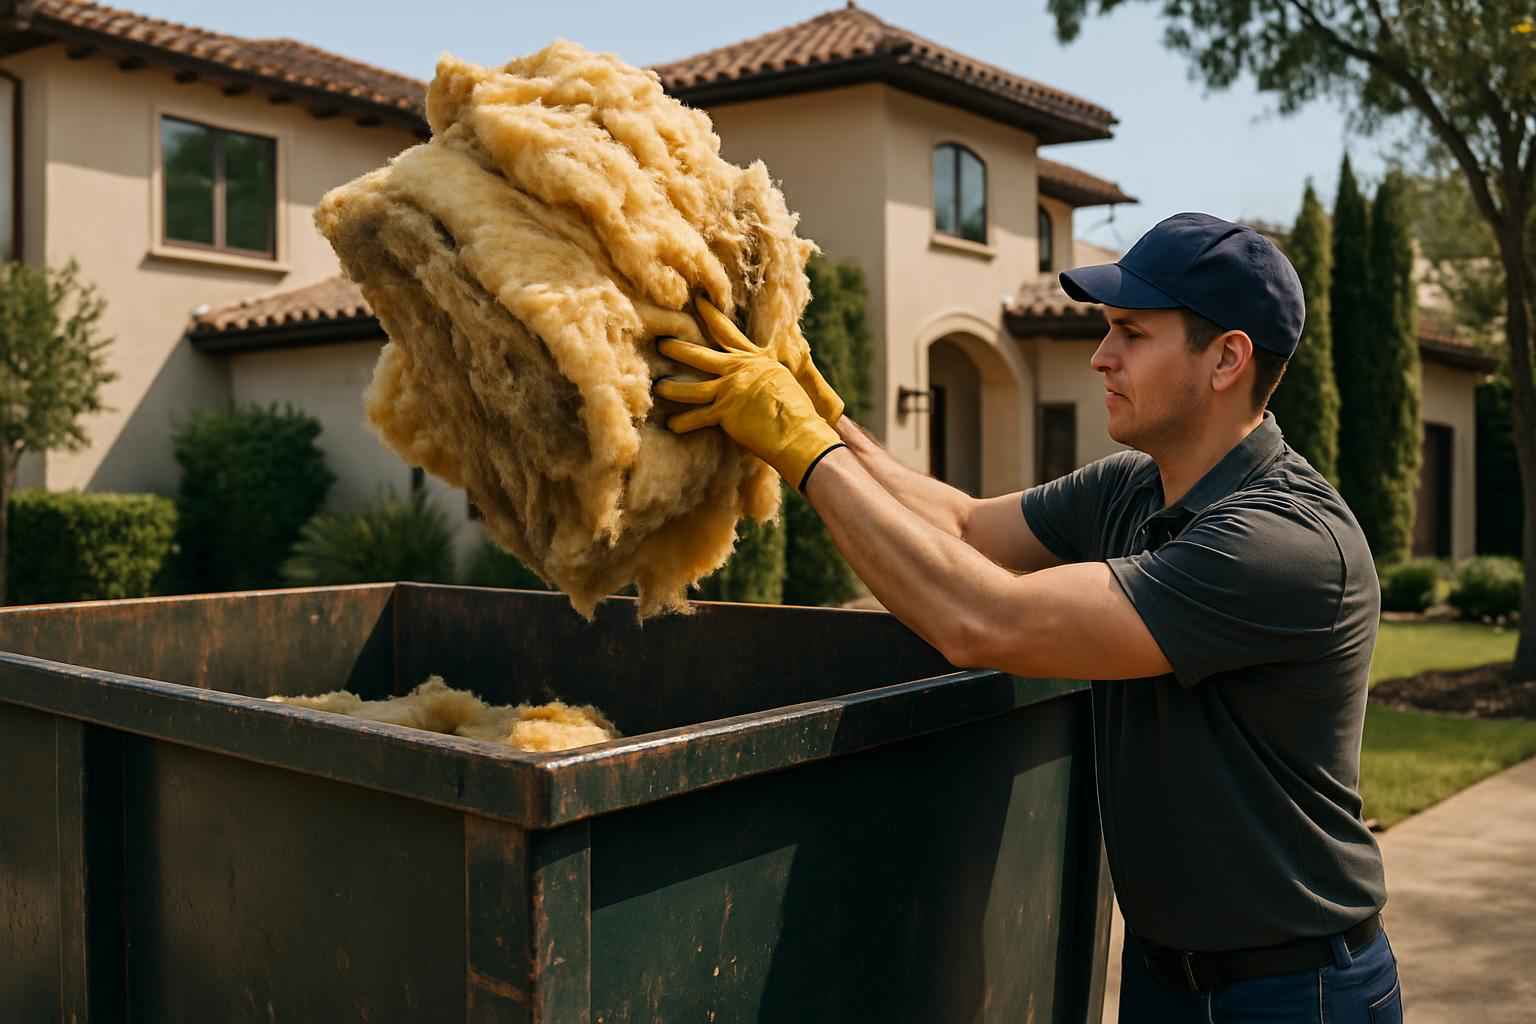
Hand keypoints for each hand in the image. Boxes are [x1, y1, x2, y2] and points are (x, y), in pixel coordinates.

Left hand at [655, 297, 844, 491]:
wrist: (800, 430)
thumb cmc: (799, 409)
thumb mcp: (784, 379)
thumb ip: (767, 372)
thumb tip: (762, 373)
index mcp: (755, 359)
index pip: (727, 331)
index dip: (710, 314)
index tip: (697, 300)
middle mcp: (740, 370)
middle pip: (701, 355)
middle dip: (678, 348)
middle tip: (660, 341)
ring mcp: (731, 390)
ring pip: (693, 387)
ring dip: (673, 387)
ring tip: (657, 386)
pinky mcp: (726, 412)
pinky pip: (698, 418)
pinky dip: (683, 422)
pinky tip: (671, 425)